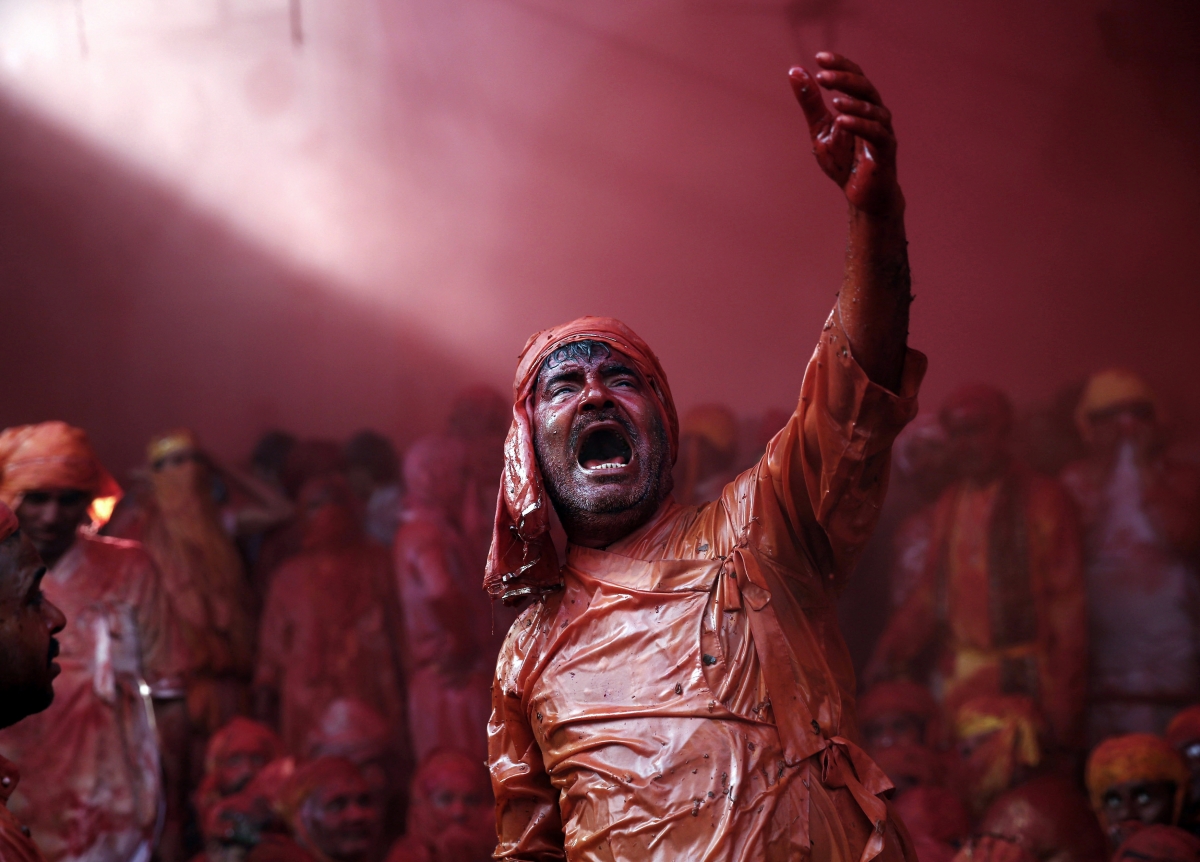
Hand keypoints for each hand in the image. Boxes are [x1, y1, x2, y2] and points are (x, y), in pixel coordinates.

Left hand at [789, 53, 900, 216]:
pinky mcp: (885, 151)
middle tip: (822, 76)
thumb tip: (795, 70)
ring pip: (874, 109)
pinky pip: (876, 134)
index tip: (819, 57)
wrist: (861, 195)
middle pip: (865, 87)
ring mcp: (883, 131)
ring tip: (834, 101)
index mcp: (861, 104)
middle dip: (844, 79)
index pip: (854, 76)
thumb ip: (811, 102)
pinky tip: (842, 122)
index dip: (839, 65)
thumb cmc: (843, 161)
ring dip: (853, 103)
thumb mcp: (820, 129)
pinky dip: (860, 126)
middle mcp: (875, 113)